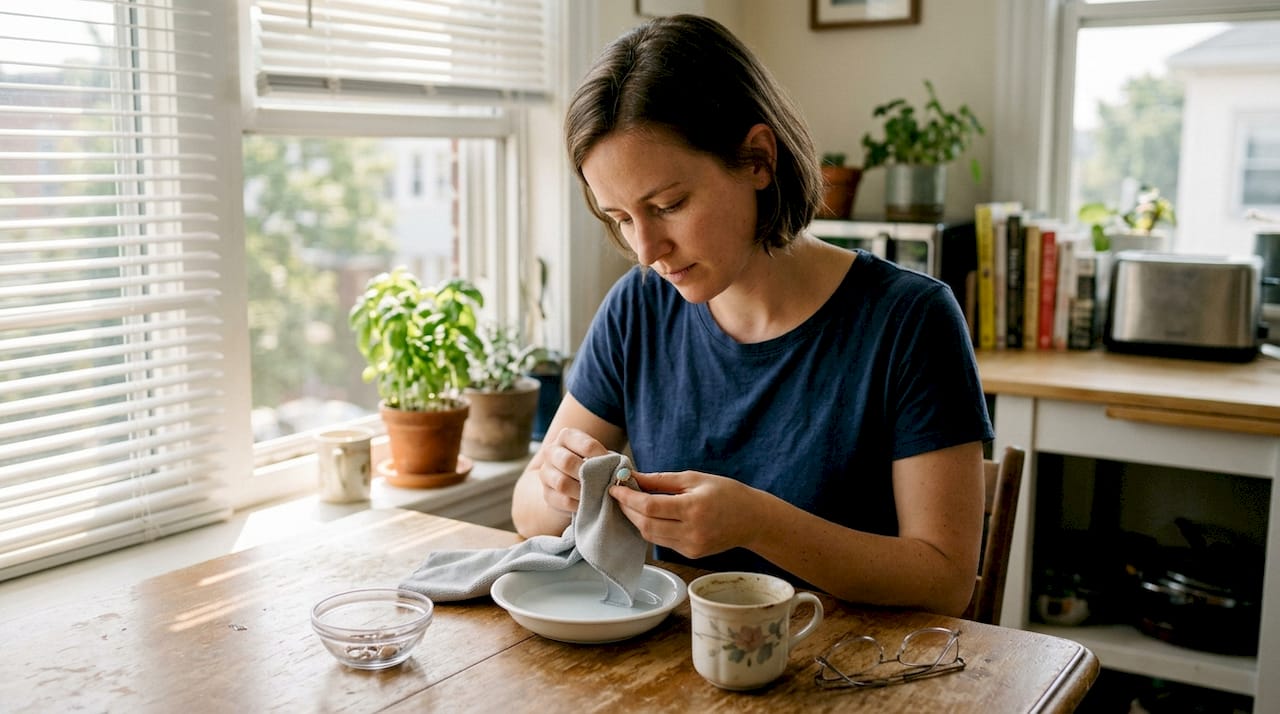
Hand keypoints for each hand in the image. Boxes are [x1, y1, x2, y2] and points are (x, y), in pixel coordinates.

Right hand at [534, 427, 611, 516]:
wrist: (565, 480)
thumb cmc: (588, 464)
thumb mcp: (595, 455)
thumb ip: (606, 459)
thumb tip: (623, 472)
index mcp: (566, 437)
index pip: (586, 445)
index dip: (602, 458)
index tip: (614, 466)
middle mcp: (551, 452)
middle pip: (567, 462)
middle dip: (588, 474)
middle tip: (603, 482)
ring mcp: (545, 474)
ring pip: (562, 483)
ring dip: (583, 490)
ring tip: (596, 493)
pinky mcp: (547, 494)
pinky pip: (563, 501)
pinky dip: (579, 504)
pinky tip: (588, 502)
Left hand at [610, 470, 762, 558]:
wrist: (752, 520)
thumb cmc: (726, 493)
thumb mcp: (695, 478)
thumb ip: (662, 480)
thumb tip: (633, 477)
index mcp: (693, 508)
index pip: (649, 507)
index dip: (628, 498)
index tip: (615, 488)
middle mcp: (691, 531)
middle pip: (646, 524)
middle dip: (628, 510)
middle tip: (620, 495)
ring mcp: (691, 546)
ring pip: (650, 536)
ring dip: (637, 520)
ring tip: (632, 504)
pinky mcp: (691, 554)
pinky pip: (662, 542)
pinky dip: (651, 528)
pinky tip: (650, 516)